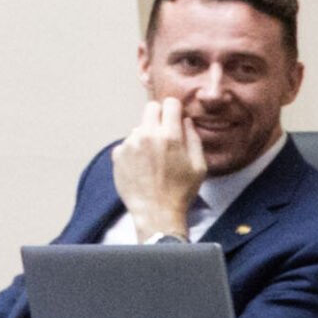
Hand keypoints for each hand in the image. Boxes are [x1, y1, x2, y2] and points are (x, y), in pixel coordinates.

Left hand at [109, 92, 198, 237]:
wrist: (156, 213)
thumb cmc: (181, 191)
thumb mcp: (199, 166)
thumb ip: (194, 139)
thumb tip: (186, 122)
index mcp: (170, 136)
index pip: (170, 104)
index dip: (175, 110)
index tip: (176, 118)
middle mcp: (147, 135)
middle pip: (150, 108)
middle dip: (159, 116)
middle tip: (165, 134)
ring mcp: (129, 144)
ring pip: (138, 127)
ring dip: (146, 136)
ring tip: (153, 158)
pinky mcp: (117, 155)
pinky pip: (127, 143)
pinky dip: (134, 150)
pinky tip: (142, 167)